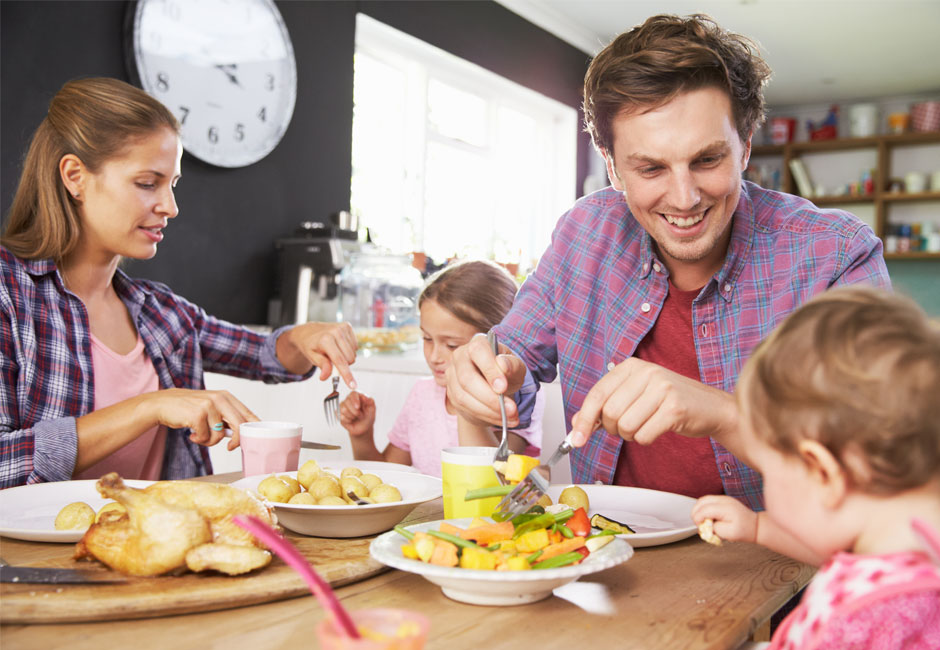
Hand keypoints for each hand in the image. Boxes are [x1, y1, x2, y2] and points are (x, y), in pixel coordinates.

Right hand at [147, 388, 258, 450]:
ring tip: (200, 435)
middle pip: (239, 425)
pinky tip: (192, 434)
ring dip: (209, 441)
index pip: (247, 413)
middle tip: (230, 447)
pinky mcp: (197, 415)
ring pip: (220, 435)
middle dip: (237, 440)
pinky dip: (199, 440)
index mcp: (226, 396)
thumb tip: (244, 433)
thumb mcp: (212, 407)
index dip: (253, 428)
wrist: (163, 404)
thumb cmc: (189, 408)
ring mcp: (208, 406)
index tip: (253, 439)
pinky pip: (205, 437)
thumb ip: (227, 418)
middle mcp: (219, 399)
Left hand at [280, 321, 357, 387]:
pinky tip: (339, 346)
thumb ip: (321, 365)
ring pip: (353, 354)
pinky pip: (355, 346)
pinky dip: (348, 349)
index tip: (353, 386)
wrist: (309, 331)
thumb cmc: (310, 346)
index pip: (340, 361)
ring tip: (334, 351)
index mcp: (325, 340)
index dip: (347, 375)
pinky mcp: (348, 326)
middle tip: (332, 360)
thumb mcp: (312, 357)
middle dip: (343, 364)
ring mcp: (343, 328)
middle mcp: (336, 332)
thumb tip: (325, 377)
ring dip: (346, 357)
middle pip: (350, 359)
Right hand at [339, 391, 375, 436]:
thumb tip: (365, 397)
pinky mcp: (339, 414)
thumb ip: (371, 402)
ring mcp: (342, 407)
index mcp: (357, 396)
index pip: (353, 393)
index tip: (358, 407)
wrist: (364, 428)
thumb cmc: (368, 417)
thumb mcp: (372, 409)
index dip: (355, 400)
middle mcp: (349, 400)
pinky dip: (348, 420)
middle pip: (347, 402)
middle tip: (360, 415)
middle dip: (355, 411)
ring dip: (352, 416)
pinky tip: (351, 420)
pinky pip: (341, 416)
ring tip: (356, 417)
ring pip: (343, 409)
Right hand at [444, 332, 526, 427]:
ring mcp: (452, 376)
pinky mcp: (451, 393)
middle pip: (466, 378)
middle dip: (489, 398)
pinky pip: (465, 408)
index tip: (503, 387)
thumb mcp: (516, 367)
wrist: (496, 386)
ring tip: (510, 417)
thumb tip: (502, 364)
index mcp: (477, 344)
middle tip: (511, 410)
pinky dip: (485, 416)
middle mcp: (460, 357)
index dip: (489, 369)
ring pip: (463, 397)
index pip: (478, 352)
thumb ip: (512, 365)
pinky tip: (500, 418)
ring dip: (489, 411)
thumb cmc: (506, 372)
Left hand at [569, 357, 737, 447]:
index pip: (597, 394)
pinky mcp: (675, 408)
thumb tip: (577, 424)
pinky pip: (644, 435)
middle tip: (627, 427)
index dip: (584, 419)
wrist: (712, 407)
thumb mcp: (635, 396)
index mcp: (632, 366)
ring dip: (631, 436)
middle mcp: (647, 373)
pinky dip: (646, 440)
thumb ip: (605, 407)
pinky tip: (657, 429)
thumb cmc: (670, 401)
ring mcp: (662, 389)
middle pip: (610, 413)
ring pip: (626, 426)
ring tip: (645, 426)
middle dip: (614, 429)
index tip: (576, 438)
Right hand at [692, 494, 758, 543]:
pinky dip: (703, 508)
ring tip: (702, 520)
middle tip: (699, 524)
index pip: (705, 509)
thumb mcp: (729, 534)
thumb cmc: (744, 530)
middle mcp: (723, 500)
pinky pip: (708, 500)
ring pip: (703, 499)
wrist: (755, 526)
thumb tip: (706, 525)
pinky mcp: (722, 500)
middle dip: (696, 513)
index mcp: (726, 508)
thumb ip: (715, 529)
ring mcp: (723, 498)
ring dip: (698, 509)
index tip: (699, 527)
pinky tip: (707, 517)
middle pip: (701, 501)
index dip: (698, 518)